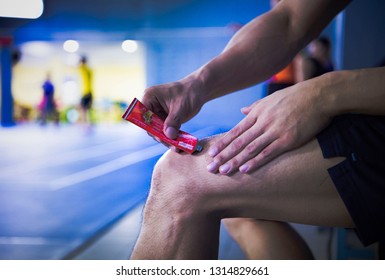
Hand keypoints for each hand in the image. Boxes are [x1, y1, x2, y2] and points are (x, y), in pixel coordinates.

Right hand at [142, 76, 205, 149]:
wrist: (199, 90)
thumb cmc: (189, 93)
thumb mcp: (181, 108)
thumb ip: (174, 122)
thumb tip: (169, 136)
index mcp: (149, 97)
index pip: (143, 115)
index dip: (149, 127)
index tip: (159, 136)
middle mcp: (150, 105)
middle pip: (150, 125)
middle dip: (160, 136)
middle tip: (171, 144)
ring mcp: (157, 112)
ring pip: (157, 130)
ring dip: (166, 139)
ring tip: (177, 148)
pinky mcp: (164, 118)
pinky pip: (164, 130)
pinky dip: (170, 137)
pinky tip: (178, 145)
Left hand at [206, 80, 330, 173]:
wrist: (319, 95)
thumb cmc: (296, 96)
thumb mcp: (271, 98)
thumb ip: (255, 106)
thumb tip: (242, 110)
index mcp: (257, 113)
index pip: (236, 131)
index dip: (223, 143)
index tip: (211, 153)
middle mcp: (262, 122)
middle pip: (238, 142)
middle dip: (223, 156)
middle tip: (210, 168)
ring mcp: (274, 131)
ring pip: (250, 148)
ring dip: (235, 161)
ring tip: (223, 171)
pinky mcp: (287, 139)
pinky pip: (268, 152)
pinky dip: (255, 161)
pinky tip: (244, 169)